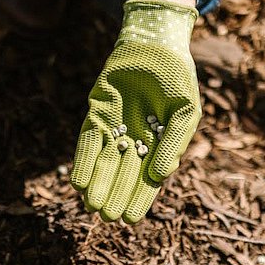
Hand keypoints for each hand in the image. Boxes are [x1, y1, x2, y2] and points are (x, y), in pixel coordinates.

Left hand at [71, 0, 201, 223]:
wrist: (154, 45)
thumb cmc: (176, 78)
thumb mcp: (185, 112)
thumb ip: (174, 143)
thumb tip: (161, 177)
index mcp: (158, 144)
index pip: (147, 179)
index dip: (139, 199)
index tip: (131, 220)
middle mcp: (133, 140)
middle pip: (122, 175)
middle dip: (115, 196)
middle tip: (107, 218)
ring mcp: (113, 128)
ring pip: (103, 163)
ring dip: (97, 184)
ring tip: (92, 206)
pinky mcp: (96, 115)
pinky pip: (88, 141)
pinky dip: (84, 161)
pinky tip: (78, 181)